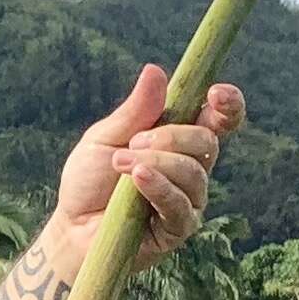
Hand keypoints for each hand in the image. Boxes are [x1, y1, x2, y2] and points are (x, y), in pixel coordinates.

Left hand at [52, 61, 243, 263]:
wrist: (70, 227)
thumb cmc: (90, 180)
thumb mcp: (105, 137)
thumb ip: (135, 110)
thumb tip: (156, 70)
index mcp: (179, 139)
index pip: (219, 120)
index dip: (228, 105)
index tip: (216, 93)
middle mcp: (191, 168)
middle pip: (206, 141)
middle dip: (171, 136)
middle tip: (133, 142)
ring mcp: (188, 199)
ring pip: (194, 172)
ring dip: (157, 162)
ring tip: (121, 165)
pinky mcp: (178, 229)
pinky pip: (181, 204)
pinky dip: (159, 186)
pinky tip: (138, 178)